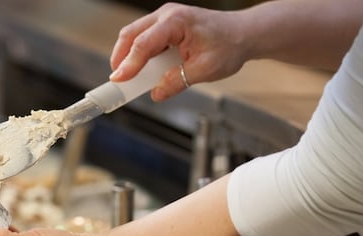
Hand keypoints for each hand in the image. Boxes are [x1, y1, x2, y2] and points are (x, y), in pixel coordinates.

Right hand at [109, 3, 247, 100]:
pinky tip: (143, 70)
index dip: (128, 64)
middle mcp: (167, 15)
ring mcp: (165, 18)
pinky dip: (139, 54)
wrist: (244, 33)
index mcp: (177, 22)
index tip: (118, 80)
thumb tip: (156, 93)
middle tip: (118, 81)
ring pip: (134, 35)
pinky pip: (144, 38)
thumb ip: (178, 82)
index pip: (144, 44)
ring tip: (129, 78)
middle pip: (131, 34)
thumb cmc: (229, 45)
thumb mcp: (205, 70)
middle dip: (120, 58)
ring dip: (128, 56)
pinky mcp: (165, 25)